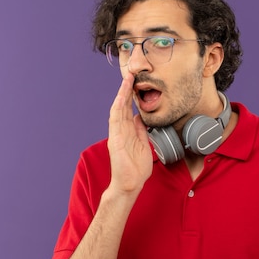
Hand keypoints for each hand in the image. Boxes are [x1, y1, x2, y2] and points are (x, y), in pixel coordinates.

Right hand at [106, 73, 152, 194]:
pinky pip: (115, 121)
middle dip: (126, 91)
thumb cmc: (137, 168)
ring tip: (126, 81)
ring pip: (118, 110)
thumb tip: (140, 117)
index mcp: (128, 131)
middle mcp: (120, 131)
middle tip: (130, 75)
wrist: (131, 184)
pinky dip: (117, 108)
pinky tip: (120, 98)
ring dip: (122, 95)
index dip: (131, 96)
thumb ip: (141, 131)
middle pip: (122, 106)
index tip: (135, 83)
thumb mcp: (144, 144)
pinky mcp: (115, 140)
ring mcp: (117, 135)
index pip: (128, 109)